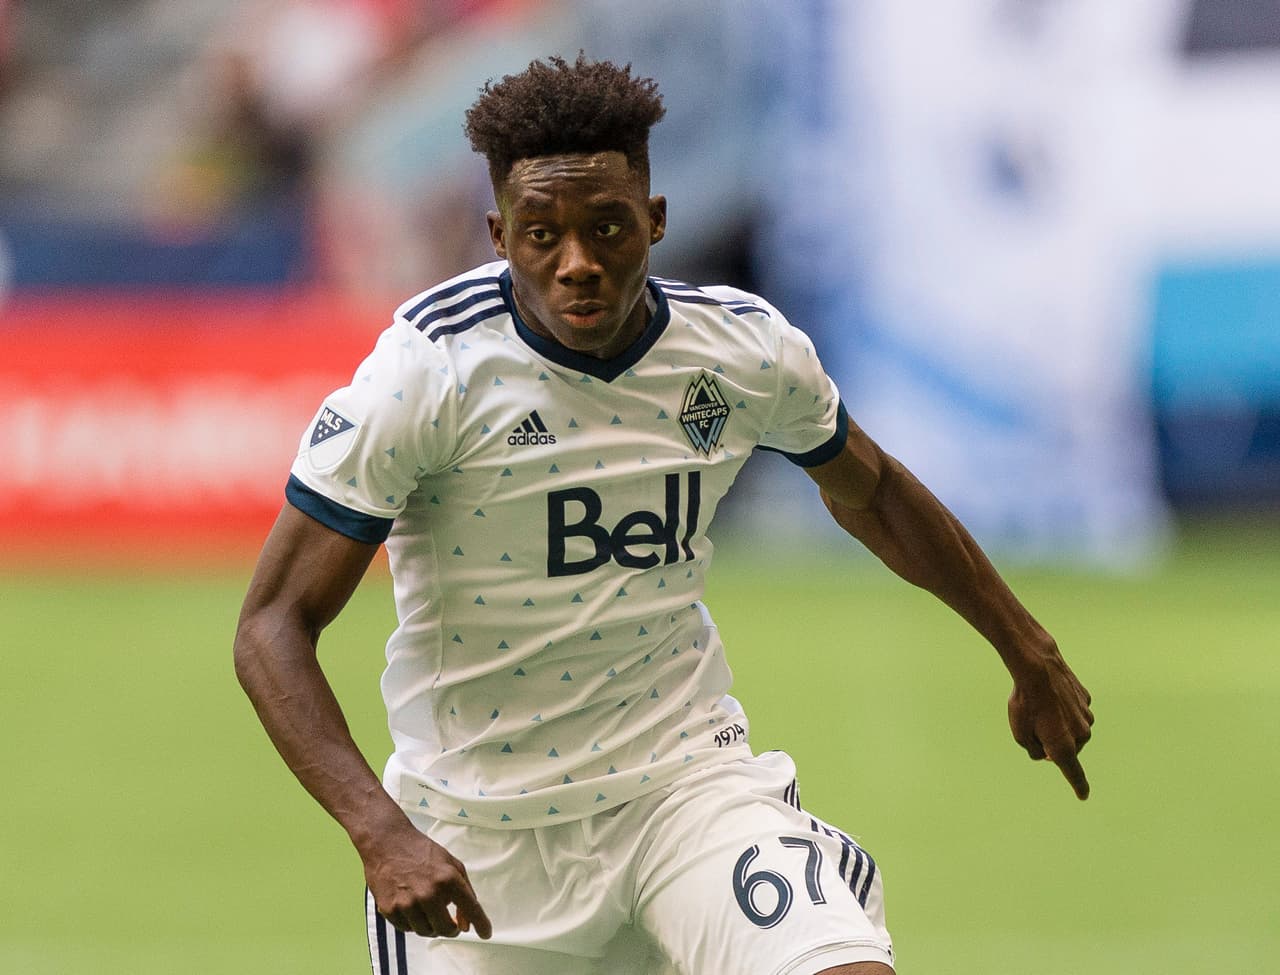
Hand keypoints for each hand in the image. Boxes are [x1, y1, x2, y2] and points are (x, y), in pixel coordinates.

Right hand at [361, 820, 492, 939]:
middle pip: (446, 929)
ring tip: (427, 909)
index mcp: (448, 879)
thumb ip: (465, 891)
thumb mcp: (451, 864)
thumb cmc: (420, 852)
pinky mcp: (389, 909)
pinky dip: (413, 922)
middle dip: (451, 929)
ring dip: (431, 926)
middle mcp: (428, 893)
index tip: (485, 934)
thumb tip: (466, 923)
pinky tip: (411, 906)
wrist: (386, 842)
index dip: (481, 925)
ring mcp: (407, 903)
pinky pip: (407, 929)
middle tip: (450, 923)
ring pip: (426, 932)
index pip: (471, 909)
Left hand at [1007, 649, 1093, 799]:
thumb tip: (1046, 752)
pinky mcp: (1086, 700)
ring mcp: (1087, 716)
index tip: (1083, 795)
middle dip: (1051, 741)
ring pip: (1071, 728)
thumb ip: (1035, 750)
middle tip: (1033, 723)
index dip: (1078, 785)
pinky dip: (1063, 707)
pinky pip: (1074, 710)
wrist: (1037, 667)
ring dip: (1058, 723)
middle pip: (1066, 747)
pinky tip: (1051, 695)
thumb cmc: (1025, 703)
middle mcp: (1081, 735)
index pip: (1074, 773)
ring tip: (1040, 705)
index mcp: (1064, 748)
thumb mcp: (1020, 734)